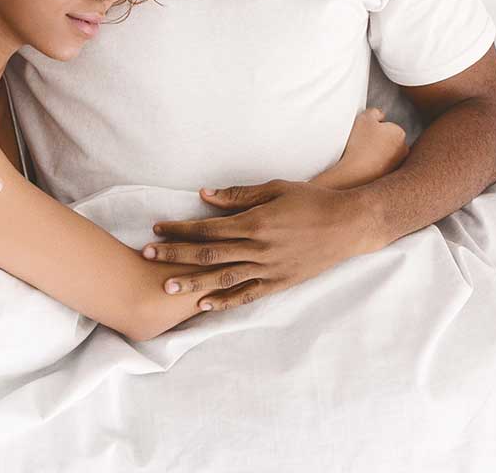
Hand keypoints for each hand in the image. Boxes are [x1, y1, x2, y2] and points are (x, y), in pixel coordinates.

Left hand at [142, 180, 370, 313]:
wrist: (349, 226)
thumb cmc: (311, 202)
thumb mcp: (275, 189)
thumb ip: (239, 196)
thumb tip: (205, 196)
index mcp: (255, 223)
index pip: (208, 229)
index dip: (180, 230)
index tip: (157, 229)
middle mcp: (258, 249)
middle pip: (208, 255)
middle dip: (174, 255)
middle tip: (146, 256)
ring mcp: (269, 269)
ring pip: (223, 279)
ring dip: (192, 282)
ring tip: (166, 286)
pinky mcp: (280, 283)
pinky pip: (247, 295)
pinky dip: (225, 301)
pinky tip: (204, 305)